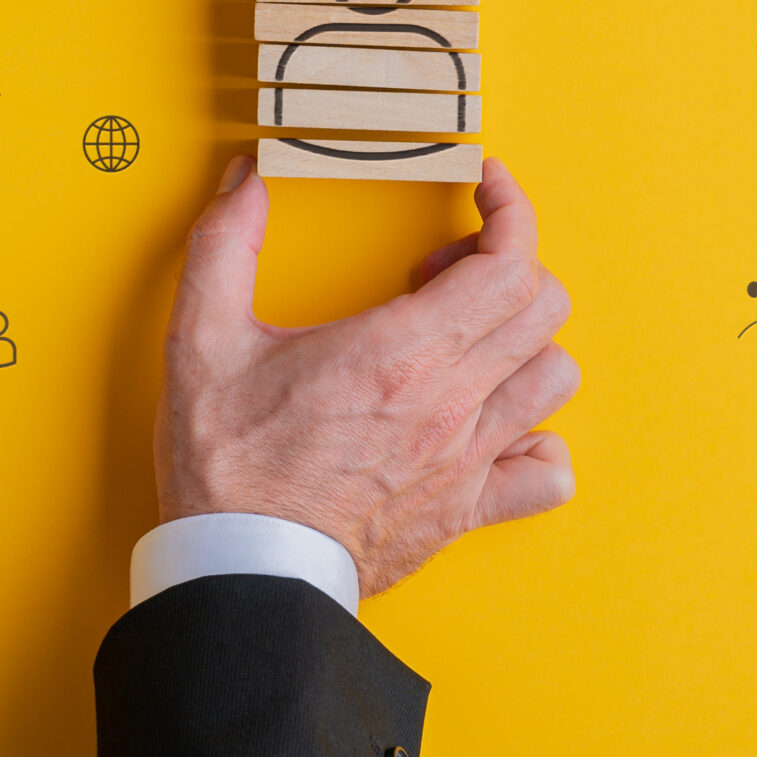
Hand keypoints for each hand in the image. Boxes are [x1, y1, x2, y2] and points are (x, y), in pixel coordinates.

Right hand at [156, 156, 578, 597]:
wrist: (240, 573)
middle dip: (505, 265)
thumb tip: (244, 182)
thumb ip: (223, 246)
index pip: (509, 263)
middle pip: (542, 307)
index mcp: (398, 352)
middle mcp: (449, 404)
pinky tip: (491, 424)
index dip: (511, 210)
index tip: (487, 187)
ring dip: (521, 342)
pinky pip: (547, 472)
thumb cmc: (225, 465)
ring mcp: (466, 461)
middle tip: (440, 272)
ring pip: (554, 377)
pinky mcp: (466, 511)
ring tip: (462, 341)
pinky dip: (536, 439)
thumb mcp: (202, 340)